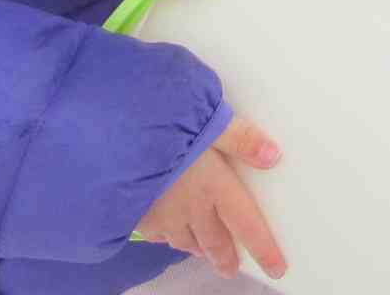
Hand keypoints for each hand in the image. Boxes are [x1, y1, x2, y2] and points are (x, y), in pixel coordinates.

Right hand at [135, 115, 286, 279]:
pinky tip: (167, 233)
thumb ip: (241, 137)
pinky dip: (168, 237)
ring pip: (185, 242)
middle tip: (231, 268)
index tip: (277, 268)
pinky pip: (157, 234)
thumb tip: (273, 156)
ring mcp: (162, 216)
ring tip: (203, 251)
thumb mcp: (209, 121)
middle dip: (225, 257)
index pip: (247, 224)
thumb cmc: (164, 126)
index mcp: (215, 187)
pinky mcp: (136, 214)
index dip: (264, 249)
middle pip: (215, 242)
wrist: (112, 138)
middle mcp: (191, 209)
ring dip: (198, 248)